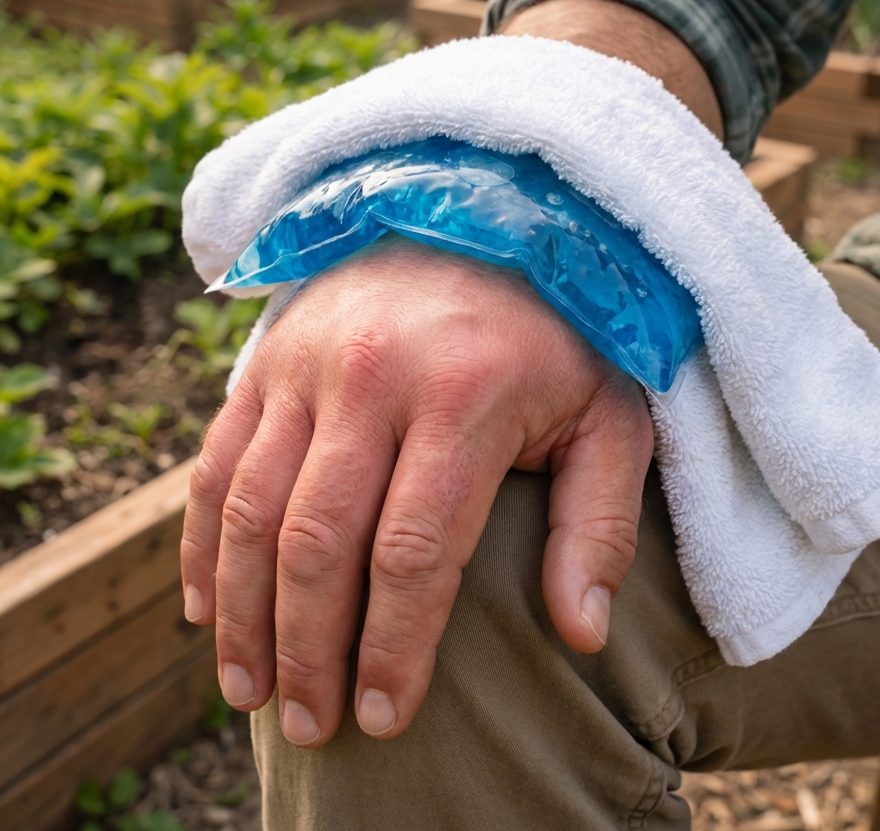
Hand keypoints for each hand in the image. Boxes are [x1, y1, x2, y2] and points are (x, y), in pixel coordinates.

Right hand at [180, 235, 653, 745]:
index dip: (392, 647)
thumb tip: (581, 633)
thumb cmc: (557, 336)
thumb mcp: (610, 416)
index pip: (414, 550)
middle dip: (309, 649)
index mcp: (466, 397)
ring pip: (250, 509)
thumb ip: (599, 522)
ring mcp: (310, 364)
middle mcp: (375, 378)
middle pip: (318, 542)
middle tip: (311, 726)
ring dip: (242, 613)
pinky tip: (205, 606)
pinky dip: (202, 541)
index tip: (383, 717)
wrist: (481, 220)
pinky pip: (215, 461)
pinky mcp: (269, 358)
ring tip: (250, 691)